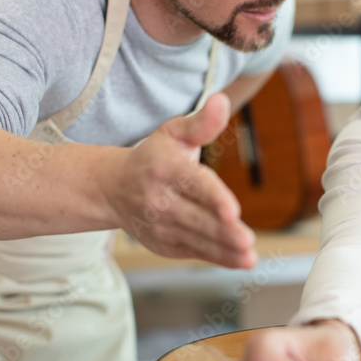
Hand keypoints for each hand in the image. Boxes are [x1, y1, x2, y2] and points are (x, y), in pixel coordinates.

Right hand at [108, 92, 256, 268]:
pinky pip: (193, 252)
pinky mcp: (163, 244)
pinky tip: (239, 260)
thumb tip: (221, 101)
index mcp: (166, 169)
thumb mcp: (173, 133)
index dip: (214, 198)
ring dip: (224, 250)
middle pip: (197, 218)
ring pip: (196, 239)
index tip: (232, 211)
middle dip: (223, 231)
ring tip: (248, 256)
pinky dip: (217, 258)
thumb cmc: (153, 157)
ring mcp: (160, 225)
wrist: (112, 189)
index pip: (194, 185)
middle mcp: (160, 200)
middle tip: (246, 241)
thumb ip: (202, 123)